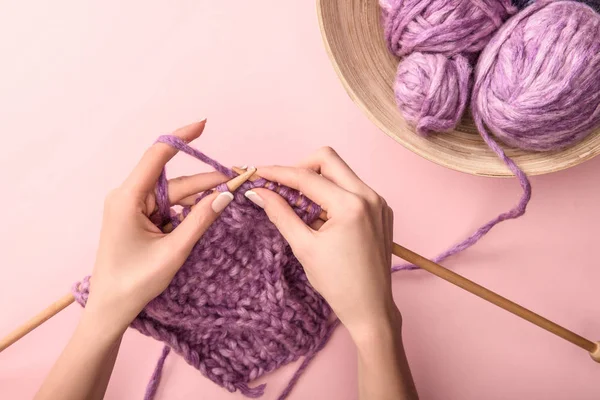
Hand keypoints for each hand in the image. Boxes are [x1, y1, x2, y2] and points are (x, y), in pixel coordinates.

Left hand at [84, 121, 233, 333]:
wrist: (111, 307)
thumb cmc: (136, 282)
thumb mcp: (174, 251)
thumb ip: (200, 220)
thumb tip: (226, 194)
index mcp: (128, 198)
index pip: (157, 156)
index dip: (182, 137)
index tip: (203, 124)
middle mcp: (127, 196)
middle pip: (174, 181)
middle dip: (206, 182)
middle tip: (239, 181)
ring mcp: (132, 207)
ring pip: (173, 195)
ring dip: (198, 198)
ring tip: (228, 198)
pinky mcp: (137, 217)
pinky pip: (167, 206)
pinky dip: (186, 210)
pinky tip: (206, 212)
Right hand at [245, 147, 395, 339]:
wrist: (371, 308)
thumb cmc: (338, 283)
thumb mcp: (304, 247)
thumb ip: (281, 214)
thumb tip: (258, 193)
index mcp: (351, 205)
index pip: (307, 177)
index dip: (279, 173)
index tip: (258, 173)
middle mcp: (369, 196)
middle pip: (328, 159)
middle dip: (300, 168)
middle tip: (282, 187)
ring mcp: (379, 202)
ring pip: (341, 172)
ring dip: (317, 182)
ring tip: (299, 206)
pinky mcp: (382, 211)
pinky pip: (352, 189)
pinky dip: (332, 194)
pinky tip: (320, 216)